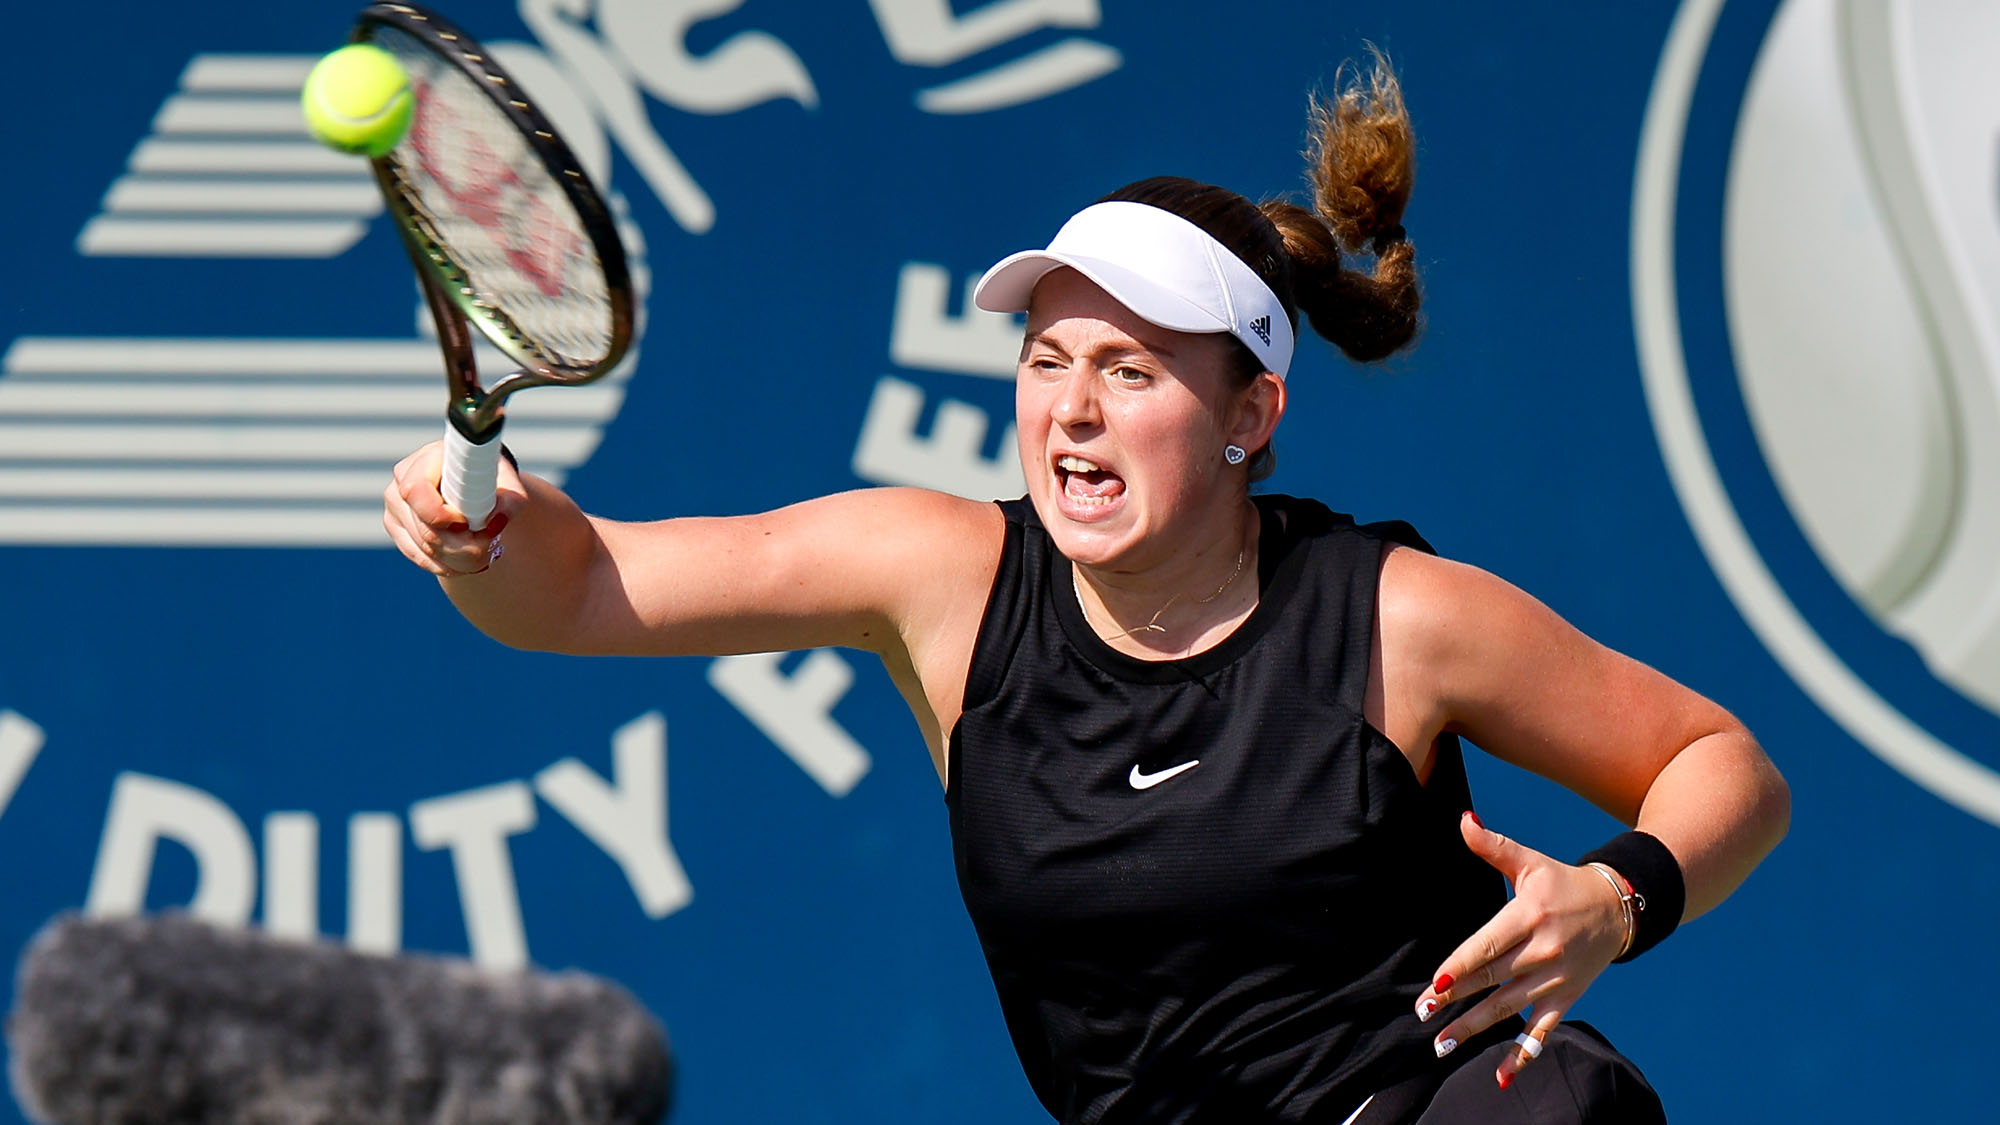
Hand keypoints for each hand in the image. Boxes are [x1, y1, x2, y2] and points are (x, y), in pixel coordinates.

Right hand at [381, 441, 522, 576]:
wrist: (476, 486)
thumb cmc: (490, 480)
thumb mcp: (508, 484)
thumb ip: (510, 500)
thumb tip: (498, 519)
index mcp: (429, 458)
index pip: (416, 489)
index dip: (440, 514)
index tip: (468, 524)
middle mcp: (404, 478)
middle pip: (425, 528)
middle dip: (462, 546)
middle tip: (490, 545)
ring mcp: (396, 505)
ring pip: (424, 547)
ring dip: (459, 558)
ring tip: (485, 554)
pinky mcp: (397, 526)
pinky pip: (419, 556)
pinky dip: (446, 564)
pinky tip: (465, 562)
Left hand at [1414, 811, 1630, 1088]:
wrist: (1620, 907)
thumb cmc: (1562, 883)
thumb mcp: (1530, 861)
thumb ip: (1493, 846)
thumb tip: (1463, 819)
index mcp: (1528, 916)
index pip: (1488, 945)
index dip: (1461, 966)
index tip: (1436, 984)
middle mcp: (1542, 951)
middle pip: (1492, 979)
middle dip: (1456, 1000)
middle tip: (1423, 1014)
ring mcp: (1555, 979)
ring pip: (1509, 1008)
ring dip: (1475, 1029)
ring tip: (1442, 1045)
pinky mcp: (1567, 998)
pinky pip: (1543, 1031)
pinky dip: (1522, 1055)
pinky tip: (1500, 1077)